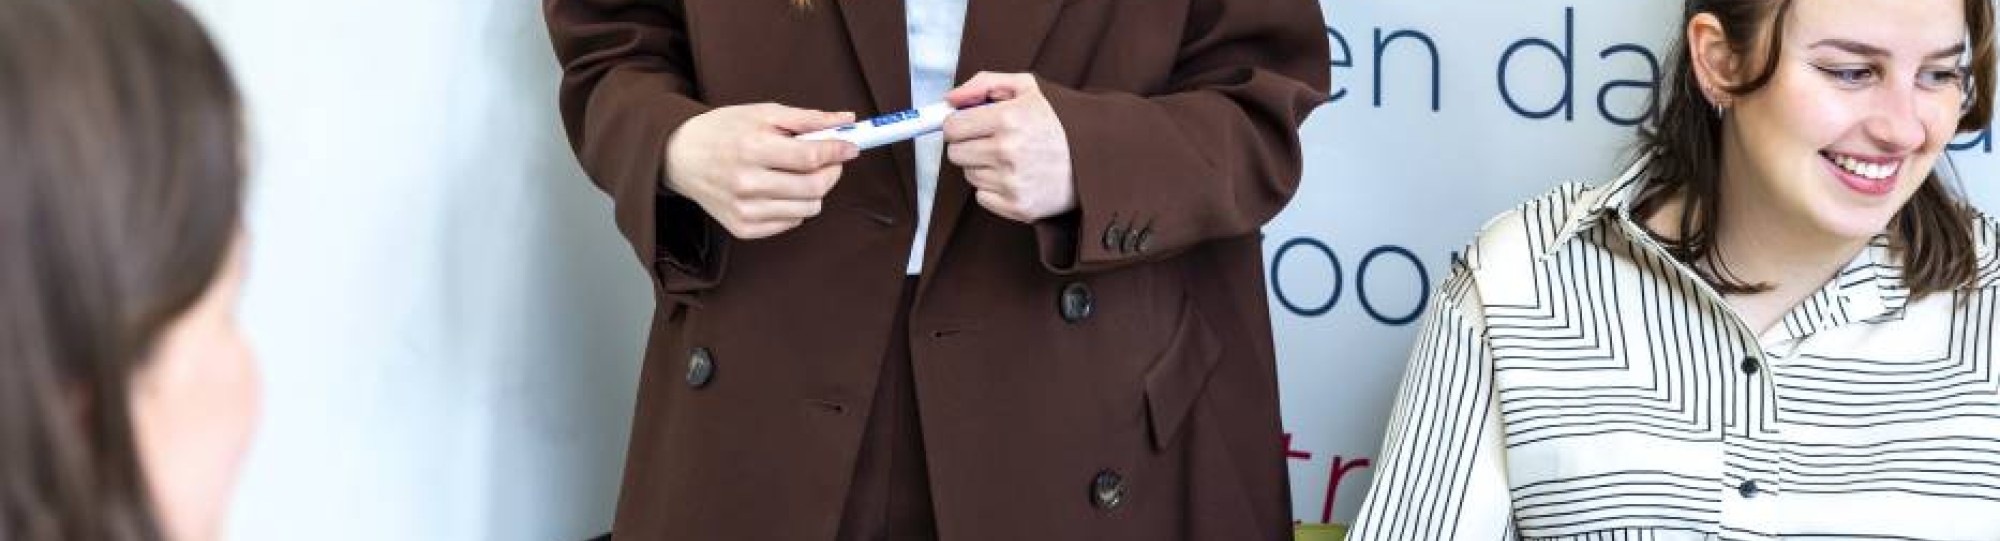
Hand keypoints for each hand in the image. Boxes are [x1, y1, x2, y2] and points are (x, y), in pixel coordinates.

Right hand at [664, 104, 858, 238]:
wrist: (680, 157)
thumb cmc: (723, 131)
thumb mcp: (762, 113)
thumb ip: (807, 119)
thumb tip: (847, 122)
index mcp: (751, 149)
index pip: (810, 157)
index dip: (837, 151)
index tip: (850, 147)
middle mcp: (746, 183)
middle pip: (814, 187)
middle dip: (831, 172)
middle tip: (827, 159)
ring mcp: (743, 209)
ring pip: (808, 209)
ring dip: (814, 191)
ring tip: (797, 174)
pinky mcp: (742, 228)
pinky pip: (791, 223)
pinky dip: (794, 207)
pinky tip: (780, 190)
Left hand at [942, 72, 1075, 222]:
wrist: (1100, 156)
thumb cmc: (1061, 120)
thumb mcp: (1028, 87)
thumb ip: (983, 84)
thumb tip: (949, 100)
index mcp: (1008, 118)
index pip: (952, 127)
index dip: (959, 124)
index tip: (972, 124)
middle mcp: (1007, 151)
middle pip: (955, 153)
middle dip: (969, 144)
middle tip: (995, 140)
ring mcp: (1012, 182)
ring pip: (969, 175)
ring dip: (984, 167)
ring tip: (1013, 158)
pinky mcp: (1018, 206)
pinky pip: (982, 197)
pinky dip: (994, 189)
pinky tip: (1017, 177)